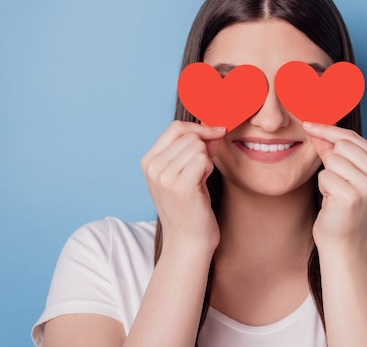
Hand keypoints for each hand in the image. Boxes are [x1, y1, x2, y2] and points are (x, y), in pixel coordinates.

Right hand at [140, 120, 225, 252]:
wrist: (189, 241)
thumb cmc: (191, 205)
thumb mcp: (186, 171)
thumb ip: (196, 147)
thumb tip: (215, 125)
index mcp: (149, 161)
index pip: (176, 127)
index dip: (200, 128)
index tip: (217, 132)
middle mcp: (152, 167)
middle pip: (189, 136)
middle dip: (205, 148)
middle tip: (204, 170)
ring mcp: (164, 177)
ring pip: (198, 147)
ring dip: (206, 161)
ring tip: (200, 180)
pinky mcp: (180, 187)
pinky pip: (203, 160)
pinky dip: (209, 169)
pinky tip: (203, 185)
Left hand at [303, 122, 366, 251]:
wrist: (344, 241)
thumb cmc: (343, 204)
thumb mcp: (343, 172)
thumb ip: (331, 148)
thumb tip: (313, 126)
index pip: (351, 137)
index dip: (327, 130)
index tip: (308, 124)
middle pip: (342, 145)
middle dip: (330, 159)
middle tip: (335, 180)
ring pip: (332, 160)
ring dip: (327, 175)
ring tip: (335, 192)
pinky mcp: (351, 196)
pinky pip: (324, 176)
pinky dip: (323, 187)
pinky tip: (332, 201)